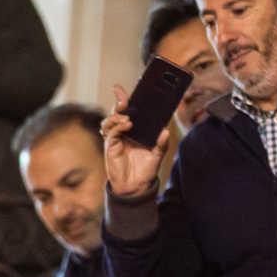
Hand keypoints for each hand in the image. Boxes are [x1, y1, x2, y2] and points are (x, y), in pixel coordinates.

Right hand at [102, 83, 169, 201]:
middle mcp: (124, 132)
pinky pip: (111, 132)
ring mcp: (116, 138)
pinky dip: (118, 126)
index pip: (130, 110)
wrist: (136, 187)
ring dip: (117, 116)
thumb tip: (165, 131)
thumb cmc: (146, 170)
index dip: (126, 98)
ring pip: (110, 120)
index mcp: (135, 130)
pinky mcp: (111, 146)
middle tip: (124, 98)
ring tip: (128, 119)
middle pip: (118, 111)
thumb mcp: (158, 155)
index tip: (126, 88)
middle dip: (120, 101)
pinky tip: (127, 125)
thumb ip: (162, 143)